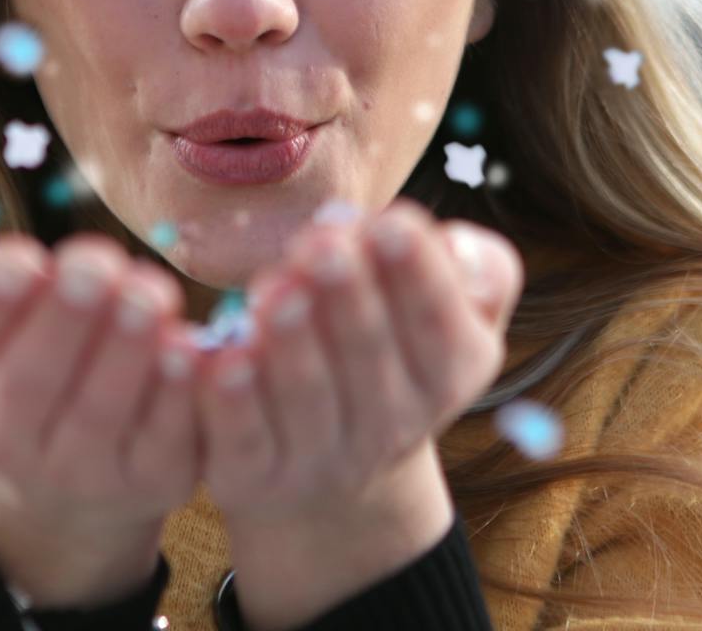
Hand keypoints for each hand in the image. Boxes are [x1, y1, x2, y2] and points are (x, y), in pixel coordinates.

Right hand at [0, 170, 203, 604]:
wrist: (64, 481)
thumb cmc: (9, 360)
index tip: (22, 258)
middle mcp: (5, 442)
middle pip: (29, 383)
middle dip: (65, 321)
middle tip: (97, 263)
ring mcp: (81, 471)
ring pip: (100, 413)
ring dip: (126, 352)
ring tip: (150, 293)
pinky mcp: (152, 481)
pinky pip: (166, 442)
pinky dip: (181, 398)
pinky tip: (197, 350)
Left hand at [192, 196, 523, 527]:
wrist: (333, 473)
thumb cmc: (392, 352)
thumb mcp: (458, 314)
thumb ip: (482, 271)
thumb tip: (459, 244)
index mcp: (447, 377)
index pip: (441, 328)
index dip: (419, 277)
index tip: (391, 224)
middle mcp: (389, 427)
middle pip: (369, 360)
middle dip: (349, 301)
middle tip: (324, 245)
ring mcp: (319, 458)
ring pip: (305, 399)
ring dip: (291, 344)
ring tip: (275, 287)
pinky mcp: (253, 476)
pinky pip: (240, 441)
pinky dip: (229, 402)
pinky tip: (218, 353)